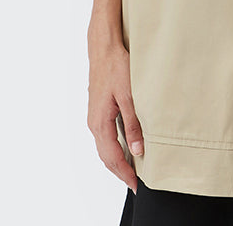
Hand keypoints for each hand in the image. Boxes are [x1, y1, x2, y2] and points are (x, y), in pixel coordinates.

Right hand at [87, 37, 143, 193]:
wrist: (104, 48)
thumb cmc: (116, 67)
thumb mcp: (129, 96)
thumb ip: (133, 124)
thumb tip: (138, 150)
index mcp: (100, 122)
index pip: (112, 156)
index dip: (124, 172)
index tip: (136, 184)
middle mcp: (94, 123)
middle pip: (106, 156)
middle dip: (119, 171)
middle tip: (134, 182)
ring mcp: (94, 116)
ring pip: (104, 146)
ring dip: (116, 160)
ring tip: (130, 169)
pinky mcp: (98, 109)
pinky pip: (104, 136)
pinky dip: (113, 147)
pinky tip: (124, 146)